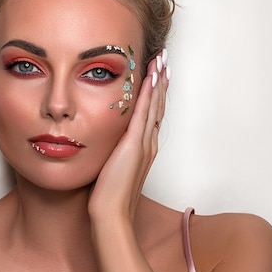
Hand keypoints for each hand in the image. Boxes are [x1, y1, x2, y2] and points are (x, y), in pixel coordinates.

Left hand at [88, 49, 169, 221]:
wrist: (111, 213)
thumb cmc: (108, 195)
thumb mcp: (112, 167)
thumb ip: (114, 152)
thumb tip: (107, 142)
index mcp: (143, 148)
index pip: (152, 113)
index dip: (155, 93)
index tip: (157, 73)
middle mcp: (148, 143)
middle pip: (158, 105)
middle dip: (161, 80)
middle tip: (164, 58)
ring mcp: (144, 143)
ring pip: (154, 105)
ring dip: (158, 81)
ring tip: (161, 60)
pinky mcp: (134, 144)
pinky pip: (143, 113)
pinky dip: (148, 94)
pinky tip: (150, 77)